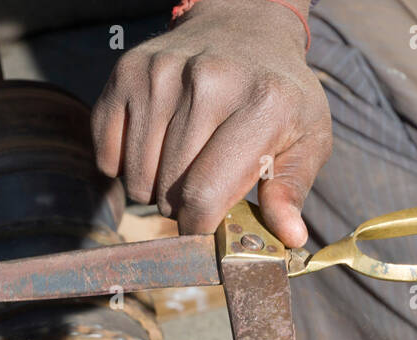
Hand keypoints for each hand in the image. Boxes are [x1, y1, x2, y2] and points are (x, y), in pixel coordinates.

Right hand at [90, 0, 331, 246]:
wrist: (245, 26)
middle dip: (181, 209)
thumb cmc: (280, 95)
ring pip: (136, 178)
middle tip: (201, 190)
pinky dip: (124, 166)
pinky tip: (154, 149)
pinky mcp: (127, 71)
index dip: (200, 228)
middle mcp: (207, 81)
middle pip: (168, 191)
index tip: (206, 231)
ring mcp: (161, 72)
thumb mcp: (308, 138)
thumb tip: (289, 236)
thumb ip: (292, 189)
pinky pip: (108, 152)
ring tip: (181, 168)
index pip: (206, 195)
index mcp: (262, 103)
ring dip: (153, 190)